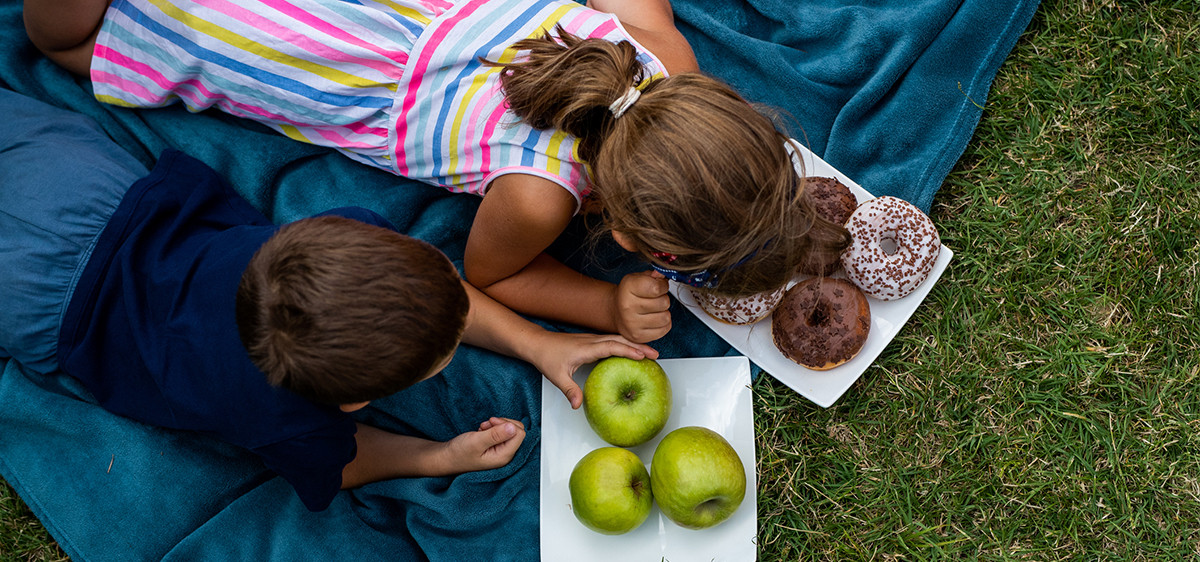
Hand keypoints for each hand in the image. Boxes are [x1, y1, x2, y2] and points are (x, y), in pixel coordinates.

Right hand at [442, 417, 526, 471]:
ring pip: (509, 430)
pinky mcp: (495, 448)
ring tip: (482, 428)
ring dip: (496, 425)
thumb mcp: (477, 442)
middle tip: (487, 424)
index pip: (520, 434)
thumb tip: (514, 427)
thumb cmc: (459, 453)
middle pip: (517, 431)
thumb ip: (496, 434)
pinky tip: (482, 431)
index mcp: (504, 456)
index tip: (492, 423)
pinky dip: (492, 428)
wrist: (446, 458)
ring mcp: (501, 452)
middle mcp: (505, 455)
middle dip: (503, 423)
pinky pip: (501, 433)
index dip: (507, 424)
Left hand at [529, 331, 659, 408]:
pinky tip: (632, 352)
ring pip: (618, 339)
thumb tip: (578, 406)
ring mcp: (592, 340)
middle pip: (620, 340)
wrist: (537, 343)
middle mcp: (592, 341)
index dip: (628, 350)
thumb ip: (569, 390)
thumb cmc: (546, 357)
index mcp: (586, 348)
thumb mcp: (557, 376)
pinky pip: (612, 341)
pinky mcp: (591, 342)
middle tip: (656, 354)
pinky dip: (625, 345)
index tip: (643, 356)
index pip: (612, 347)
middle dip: (638, 346)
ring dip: (634, 345)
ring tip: (649, 353)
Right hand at [612, 270, 671, 342]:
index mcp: (628, 287)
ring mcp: (632, 324)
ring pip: (665, 318)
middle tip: (654, 299)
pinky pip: (664, 330)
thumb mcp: (639, 278)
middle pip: (663, 303)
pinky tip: (653, 319)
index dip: (662, 286)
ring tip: (654, 310)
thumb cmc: (631, 294)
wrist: (616, 312)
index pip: (656, 287)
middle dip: (663, 299)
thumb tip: (663, 273)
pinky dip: (663, 324)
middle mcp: (627, 306)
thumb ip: (654, 275)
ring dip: (663, 313)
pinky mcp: (638, 336)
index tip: (658, 286)